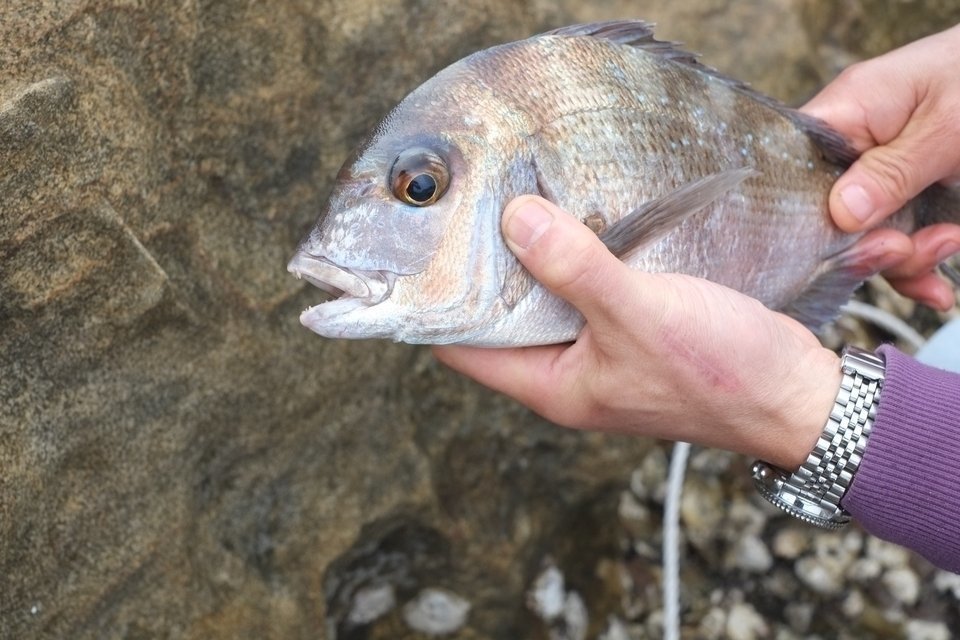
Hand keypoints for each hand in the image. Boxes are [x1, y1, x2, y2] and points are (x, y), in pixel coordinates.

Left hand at [434, 197, 846, 469]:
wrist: (799, 396)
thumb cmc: (720, 372)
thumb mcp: (640, 314)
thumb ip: (575, 269)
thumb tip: (513, 220)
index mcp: (551, 385)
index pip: (462, 346)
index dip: (439, 300)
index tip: (428, 244)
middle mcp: (566, 372)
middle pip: (501, 316)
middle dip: (488, 268)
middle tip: (476, 205)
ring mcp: (600, 352)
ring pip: (547, 299)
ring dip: (538, 257)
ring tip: (523, 198)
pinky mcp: (632, 331)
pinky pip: (588, 290)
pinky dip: (580, 258)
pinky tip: (583, 216)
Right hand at [802, 24, 959, 309]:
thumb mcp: (945, 124)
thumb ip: (893, 170)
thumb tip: (841, 214)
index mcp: (845, 113)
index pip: (793, 171)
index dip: (810, 216)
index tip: (852, 240)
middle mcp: (851, 147)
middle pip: (829, 218)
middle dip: (871, 247)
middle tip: (907, 249)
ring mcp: (877, 174)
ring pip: (865, 239)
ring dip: (905, 260)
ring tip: (946, 244)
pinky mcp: (904, 194)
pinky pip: (894, 242)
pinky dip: (916, 268)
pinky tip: (938, 287)